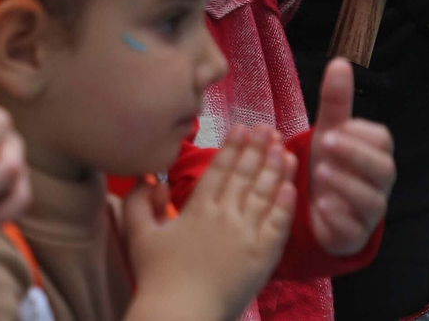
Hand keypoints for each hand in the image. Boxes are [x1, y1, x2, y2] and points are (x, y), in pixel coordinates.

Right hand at [125, 126, 296, 320]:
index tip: (243, 127)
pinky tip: (290, 187)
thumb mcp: (138, 235)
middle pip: (246, 175)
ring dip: (276, 169)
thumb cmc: (156, 278)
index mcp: (198, 209)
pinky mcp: (263, 258)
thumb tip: (151, 178)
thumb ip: (139, 202)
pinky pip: (278, 225)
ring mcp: (247, 237)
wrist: (180, 316)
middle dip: (258, 148)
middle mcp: (226, 217)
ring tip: (284, 148)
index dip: (233, 146)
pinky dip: (285, 204)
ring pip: (265, 195)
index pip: (220, 169)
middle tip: (267, 127)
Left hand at [308, 59, 395, 255]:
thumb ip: (335, 101)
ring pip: (372, 201)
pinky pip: (354, 229)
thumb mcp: (329, 131)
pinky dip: (338, 217)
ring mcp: (370, 212)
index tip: (335, 128)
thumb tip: (339, 62)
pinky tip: (321, 205)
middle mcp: (379, 183)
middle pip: (384, 169)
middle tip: (326, 144)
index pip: (382, 140)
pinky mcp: (354, 235)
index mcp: (376, 154)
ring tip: (320, 173)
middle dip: (355, 155)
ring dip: (346, 185)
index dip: (360, 134)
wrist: (316, 207)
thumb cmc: (329, 163)